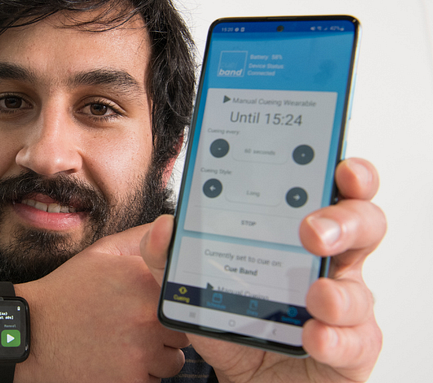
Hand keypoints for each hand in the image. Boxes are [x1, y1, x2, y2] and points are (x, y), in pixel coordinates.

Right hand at [16, 224, 190, 382]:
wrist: (32, 334)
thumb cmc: (68, 294)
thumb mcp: (100, 254)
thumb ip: (140, 239)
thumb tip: (169, 229)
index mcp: (143, 280)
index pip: (182, 293)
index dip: (167, 300)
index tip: (149, 304)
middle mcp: (147, 315)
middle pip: (182, 329)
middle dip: (163, 330)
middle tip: (131, 325)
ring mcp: (141, 351)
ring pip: (173, 359)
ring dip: (155, 356)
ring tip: (123, 344)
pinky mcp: (132, 380)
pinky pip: (156, 381)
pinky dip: (140, 375)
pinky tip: (116, 361)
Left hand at [140, 157, 384, 381]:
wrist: (248, 377)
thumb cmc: (238, 319)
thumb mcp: (198, 283)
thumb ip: (172, 254)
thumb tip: (164, 227)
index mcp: (301, 234)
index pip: (333, 193)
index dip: (347, 175)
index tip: (338, 166)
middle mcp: (331, 263)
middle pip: (364, 226)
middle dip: (345, 221)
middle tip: (312, 232)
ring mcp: (346, 305)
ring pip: (360, 289)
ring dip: (338, 292)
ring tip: (314, 295)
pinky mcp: (351, 348)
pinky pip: (355, 341)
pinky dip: (335, 339)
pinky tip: (315, 336)